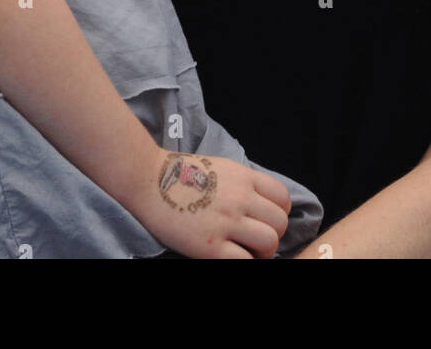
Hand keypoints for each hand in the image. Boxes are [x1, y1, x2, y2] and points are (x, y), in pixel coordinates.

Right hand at [137, 150, 291, 259]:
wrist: (147, 179)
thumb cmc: (180, 174)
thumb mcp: (219, 167)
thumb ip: (242, 183)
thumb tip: (259, 204)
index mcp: (243, 177)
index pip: (282, 197)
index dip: (278, 213)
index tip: (265, 221)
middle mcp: (240, 197)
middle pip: (280, 223)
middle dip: (272, 235)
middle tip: (255, 241)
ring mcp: (226, 222)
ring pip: (269, 242)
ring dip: (261, 252)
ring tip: (245, 252)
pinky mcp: (210, 246)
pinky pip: (244, 261)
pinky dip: (244, 263)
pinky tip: (229, 258)